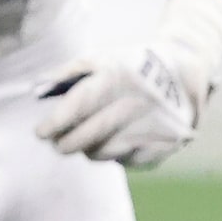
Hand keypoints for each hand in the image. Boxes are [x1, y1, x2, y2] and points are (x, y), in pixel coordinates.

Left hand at [34, 0, 221, 166]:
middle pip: (89, 136)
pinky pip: (127, 161)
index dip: (56, 123)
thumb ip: (67, 74)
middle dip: (66, 143)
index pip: (79, 105)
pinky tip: (117, 139)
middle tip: (57, 143)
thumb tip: (37, 92)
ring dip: (90, 148)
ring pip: (104, 153)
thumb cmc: (129, 67)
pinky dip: (116, 154)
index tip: (40, 133)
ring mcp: (154, 125)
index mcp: (119, 77)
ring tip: (90, 137)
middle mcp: (138, 101)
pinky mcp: (165, 144)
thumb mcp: (100, 59)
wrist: (184, 71)